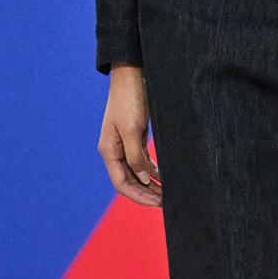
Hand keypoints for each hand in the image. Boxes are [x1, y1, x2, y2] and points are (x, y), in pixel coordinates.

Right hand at [99, 65, 161, 206]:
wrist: (132, 75)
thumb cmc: (129, 99)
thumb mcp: (132, 129)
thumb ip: (136, 157)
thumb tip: (144, 179)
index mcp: (109, 150)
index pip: (122, 183)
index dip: (139, 196)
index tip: (157, 203)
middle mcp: (115, 150)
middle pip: (130, 181)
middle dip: (147, 193)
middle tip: (166, 203)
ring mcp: (124, 144)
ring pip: (138, 172)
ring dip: (151, 184)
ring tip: (168, 194)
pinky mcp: (134, 137)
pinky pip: (143, 160)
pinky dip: (153, 170)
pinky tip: (165, 177)